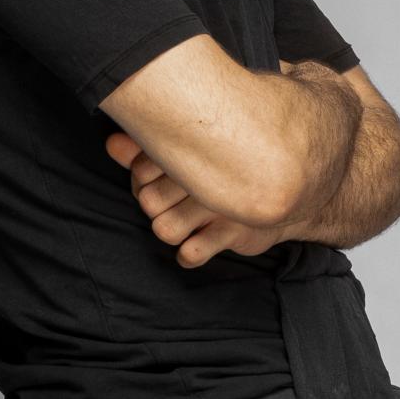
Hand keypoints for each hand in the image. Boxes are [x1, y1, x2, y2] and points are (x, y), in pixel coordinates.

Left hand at [104, 132, 289, 268]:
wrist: (289, 191)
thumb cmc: (230, 172)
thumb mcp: (188, 157)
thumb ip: (145, 151)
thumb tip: (110, 145)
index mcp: (196, 149)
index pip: (141, 169)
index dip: (139, 179)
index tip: (156, 178)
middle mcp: (208, 175)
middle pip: (149, 201)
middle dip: (152, 205)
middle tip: (170, 201)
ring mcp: (222, 204)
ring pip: (165, 228)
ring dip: (167, 229)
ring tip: (181, 221)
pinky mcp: (235, 231)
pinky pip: (192, 253)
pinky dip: (187, 253)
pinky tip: (194, 242)